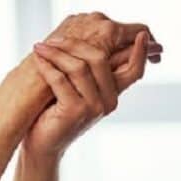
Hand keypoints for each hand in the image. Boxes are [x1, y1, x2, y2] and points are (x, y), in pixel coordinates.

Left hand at [23, 15, 159, 158]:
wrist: (43, 145)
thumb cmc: (57, 114)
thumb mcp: (79, 91)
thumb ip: (91, 72)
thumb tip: (92, 40)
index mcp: (113, 94)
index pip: (133, 70)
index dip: (141, 52)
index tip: (141, 35)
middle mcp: (108, 102)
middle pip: (100, 59)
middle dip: (75, 44)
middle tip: (53, 39)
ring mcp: (93, 108)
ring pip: (79, 67)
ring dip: (57, 54)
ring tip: (41, 47)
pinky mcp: (75, 112)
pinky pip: (61, 79)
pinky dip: (47, 67)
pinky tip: (38, 60)